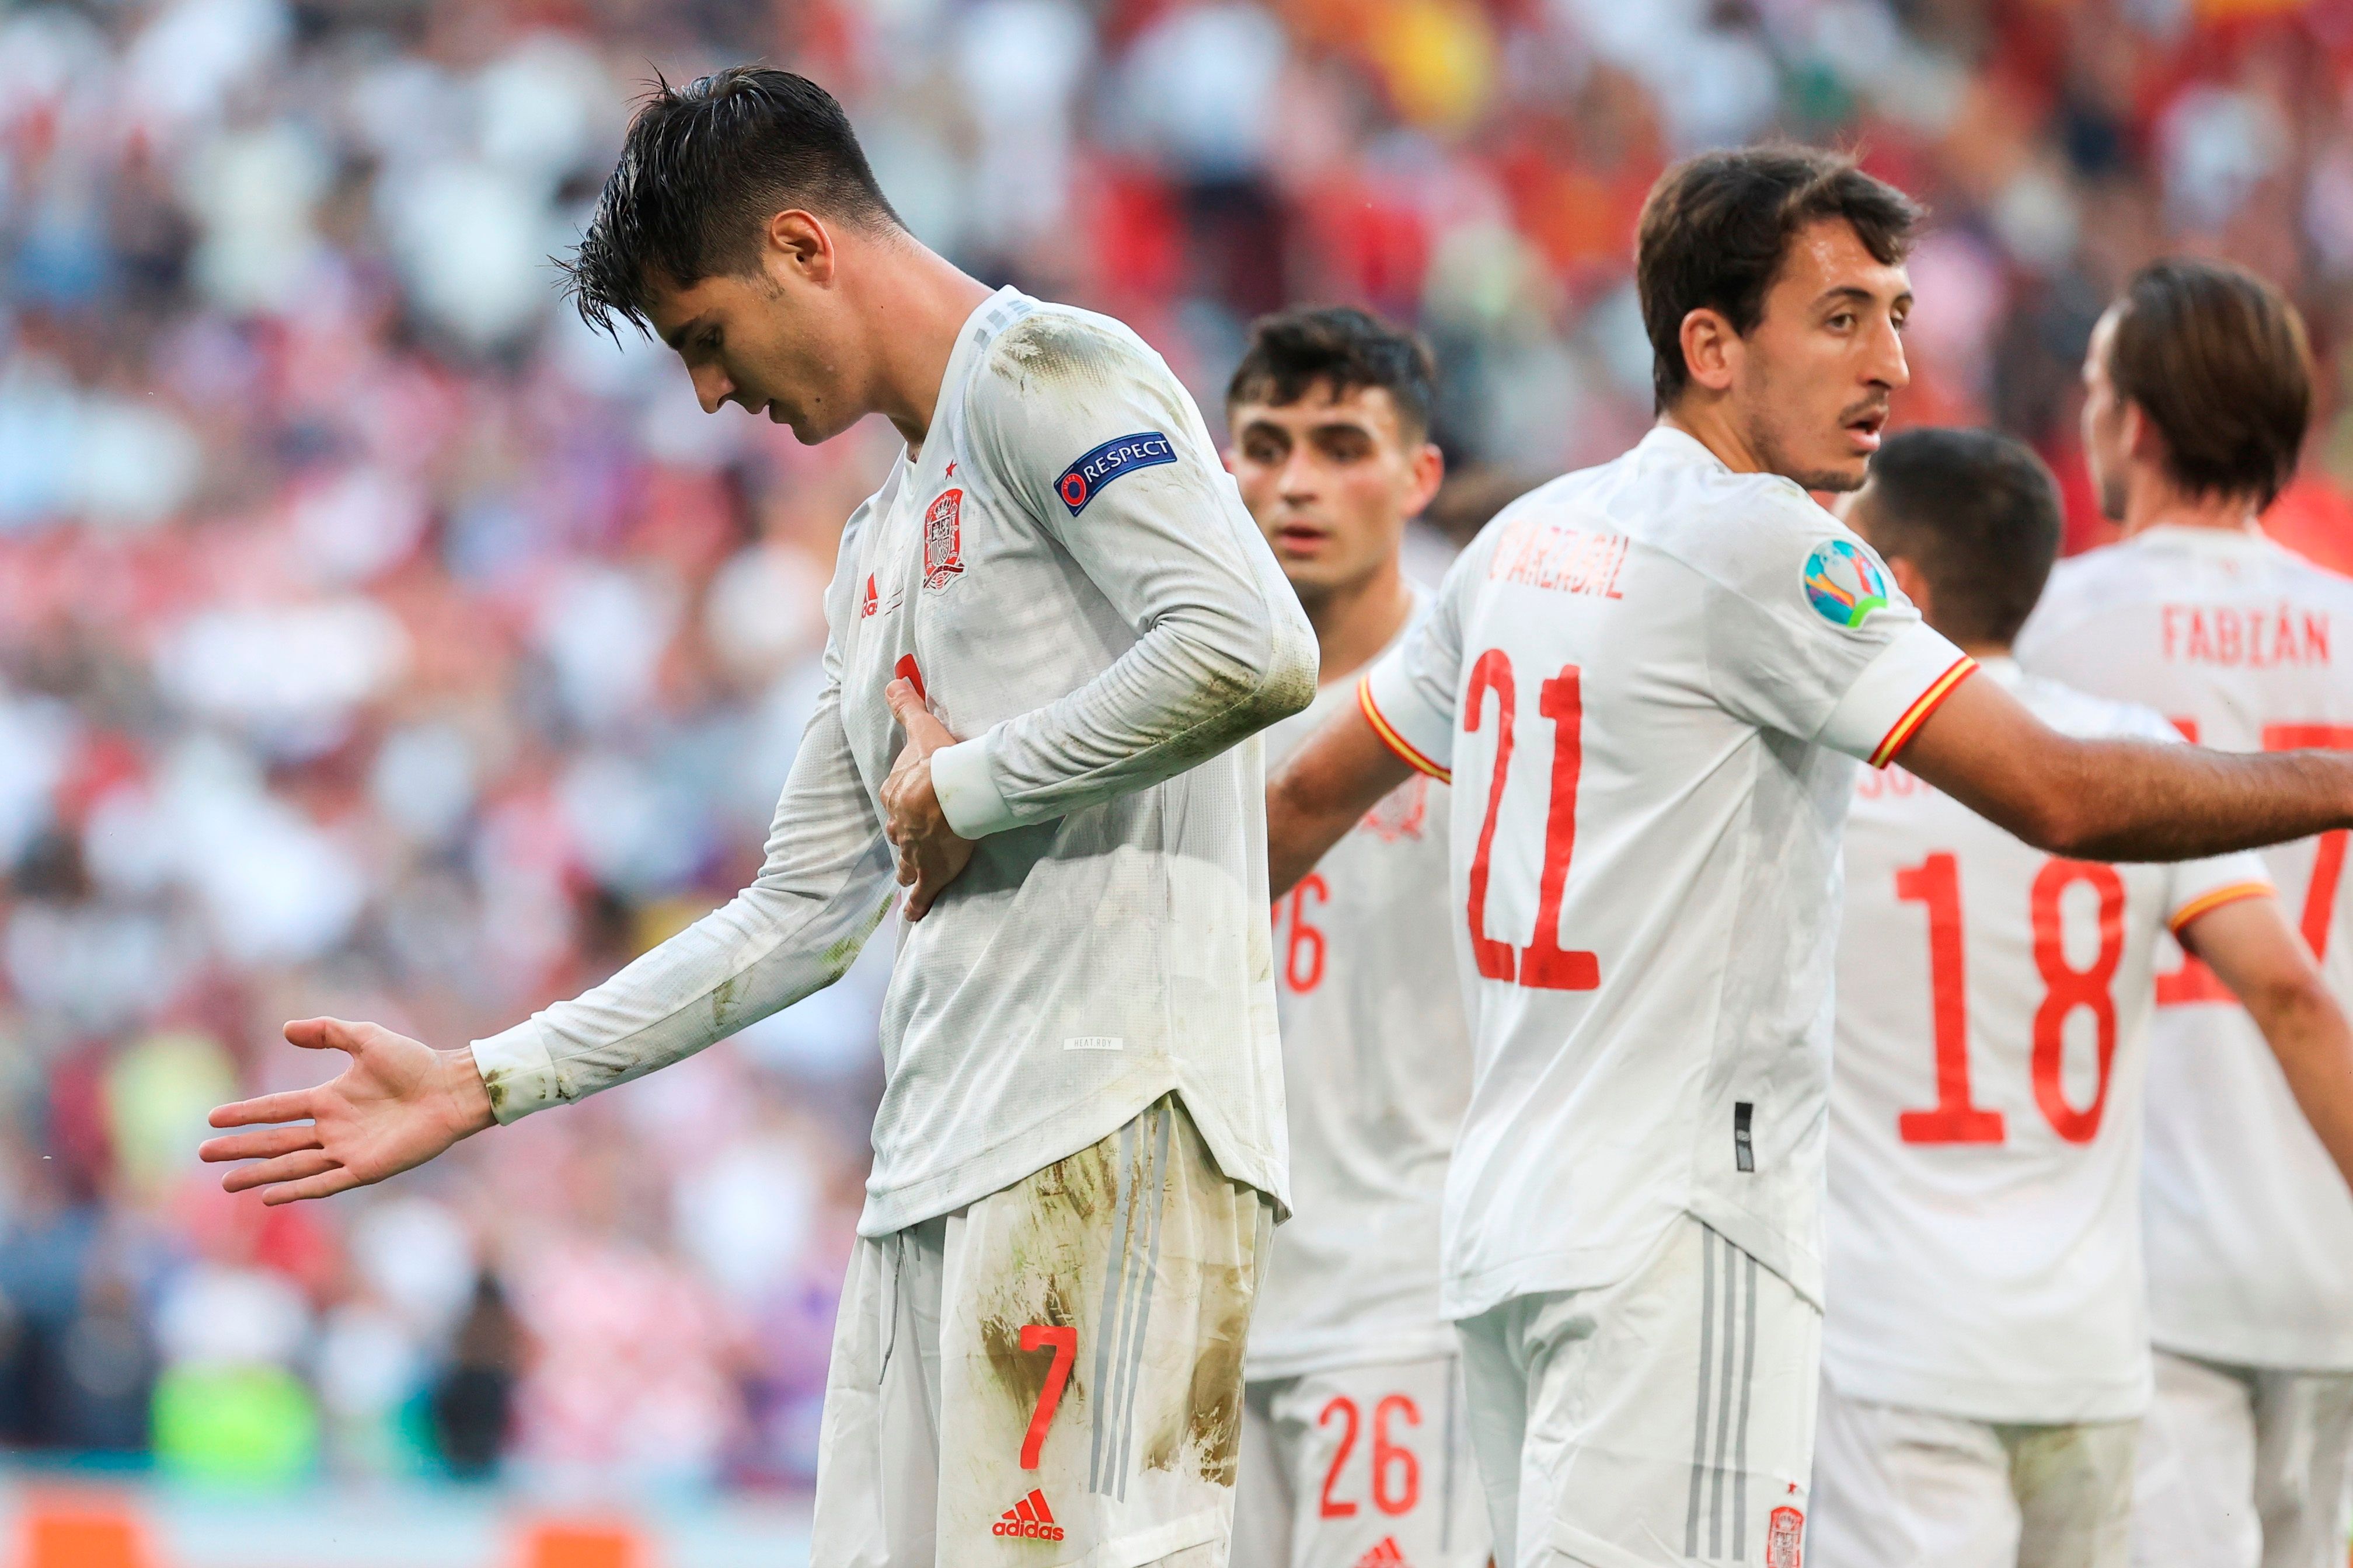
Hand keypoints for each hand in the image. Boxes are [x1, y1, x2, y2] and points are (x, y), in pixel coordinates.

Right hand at [199, 1018, 495, 1203]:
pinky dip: (296, 1190)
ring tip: (226, 1182)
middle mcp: (333, 1128)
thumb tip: (285, 1029)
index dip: (246, 1114)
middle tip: (204, 1153)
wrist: (451, 1087)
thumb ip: (328, 1031)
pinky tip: (269, 1196)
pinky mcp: (365, 1169)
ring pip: (292, 1165)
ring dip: (260, 1173)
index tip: (212, 1118)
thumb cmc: (415, 1062)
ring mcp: (346, 1150)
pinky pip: (323, 1182)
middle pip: (276, 1142)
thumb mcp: (367, 1038)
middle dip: (241, 1148)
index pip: (277, 1109)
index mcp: (330, 1100)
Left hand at [880, 677, 975, 920]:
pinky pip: (921, 894)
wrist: (954, 790)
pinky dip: (916, 905)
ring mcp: (915, 851)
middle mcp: (900, 825)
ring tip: (910, 878)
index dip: (905, 802)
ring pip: (907, 863)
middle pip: (900, 833)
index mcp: (897, 794)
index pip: (897, 799)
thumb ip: (906, 705)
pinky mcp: (932, 872)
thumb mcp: (921, 728)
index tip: (912, 804)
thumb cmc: (939, 760)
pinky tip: (913, 915)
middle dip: (906, 838)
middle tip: (915, 841)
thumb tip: (893, 679)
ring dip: (908, 870)